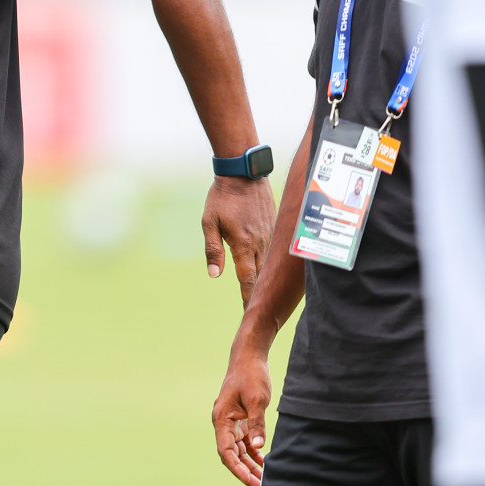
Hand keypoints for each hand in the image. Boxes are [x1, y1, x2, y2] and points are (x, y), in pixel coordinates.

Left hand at [203, 176, 275, 304]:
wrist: (244, 173)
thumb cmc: (222, 197)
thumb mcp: (209, 222)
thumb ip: (213, 250)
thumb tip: (214, 275)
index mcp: (243, 244)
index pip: (248, 278)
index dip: (248, 297)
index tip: (249, 312)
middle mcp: (260, 242)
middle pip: (262, 274)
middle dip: (260, 292)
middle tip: (259, 310)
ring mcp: (270, 234)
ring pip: (270, 262)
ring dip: (267, 277)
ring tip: (267, 294)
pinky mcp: (275, 227)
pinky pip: (274, 249)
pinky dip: (273, 261)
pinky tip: (272, 268)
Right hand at [213, 346, 270, 485]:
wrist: (249, 356)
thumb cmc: (250, 375)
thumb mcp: (256, 400)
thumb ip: (257, 424)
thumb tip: (259, 448)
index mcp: (221, 419)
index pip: (226, 452)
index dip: (238, 470)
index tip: (252, 482)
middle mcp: (224, 424)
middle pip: (232, 455)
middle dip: (245, 472)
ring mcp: (232, 423)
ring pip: (239, 451)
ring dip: (250, 465)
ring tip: (264, 480)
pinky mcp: (241, 420)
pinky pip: (245, 443)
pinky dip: (254, 454)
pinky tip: (265, 463)